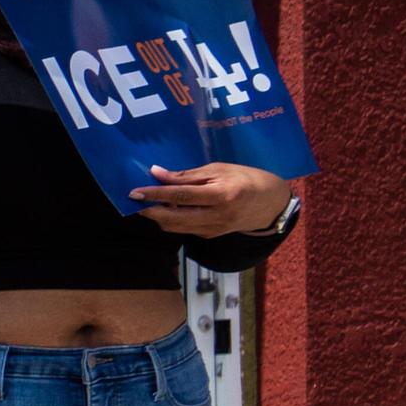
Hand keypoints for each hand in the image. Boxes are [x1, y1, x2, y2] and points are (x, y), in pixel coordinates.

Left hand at [131, 163, 293, 236]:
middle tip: (134, 199)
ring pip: (175, 227)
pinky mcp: (210, 236)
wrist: (271, 204)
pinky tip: (165, 208)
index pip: (181, 197)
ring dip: (157, 216)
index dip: (155, 194)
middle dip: (149, 210)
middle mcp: (217, 216)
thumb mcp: (220, 169)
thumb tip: (157, 173)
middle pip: (173, 218)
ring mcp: (213, 230)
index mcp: (222, 196)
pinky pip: (184, 229)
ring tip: (146, 202)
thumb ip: (188, 176)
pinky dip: (170, 220)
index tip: (134, 191)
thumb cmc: (246, 179)